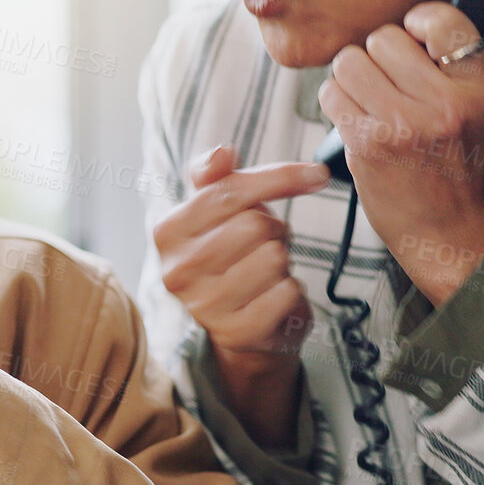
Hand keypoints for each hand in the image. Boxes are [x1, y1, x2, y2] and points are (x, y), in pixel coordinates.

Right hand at [151, 147, 328, 446]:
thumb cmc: (230, 256)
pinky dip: (291, 291)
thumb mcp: (215, 212)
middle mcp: (177, 270)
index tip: (316, 175)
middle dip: (274, 230)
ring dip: (282, 262)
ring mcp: (204, 305)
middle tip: (264, 245)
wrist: (238, 326)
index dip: (280, 178)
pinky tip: (273, 298)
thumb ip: (215, 178)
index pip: (229, 192)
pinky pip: (287, 292)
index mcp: (167, 232)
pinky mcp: (237, 332)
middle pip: (255, 225)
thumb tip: (222, 152)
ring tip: (266, 272)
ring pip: (273, 257)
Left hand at [321, 2, 483, 304]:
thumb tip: (479, 39)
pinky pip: (331, 95)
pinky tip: (355, 115)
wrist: (456, 239)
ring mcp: (400, 124)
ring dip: (353, 76)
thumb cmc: (482, 180)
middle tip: (388, 78)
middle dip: (381, 55)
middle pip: (384, 39)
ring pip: (349, 62)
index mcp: (483, 90)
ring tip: (369, 96)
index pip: (441, 21)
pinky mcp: (365, 144)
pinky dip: (337, 100)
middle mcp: (443, 103)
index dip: (419, 22)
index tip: (414, 37)